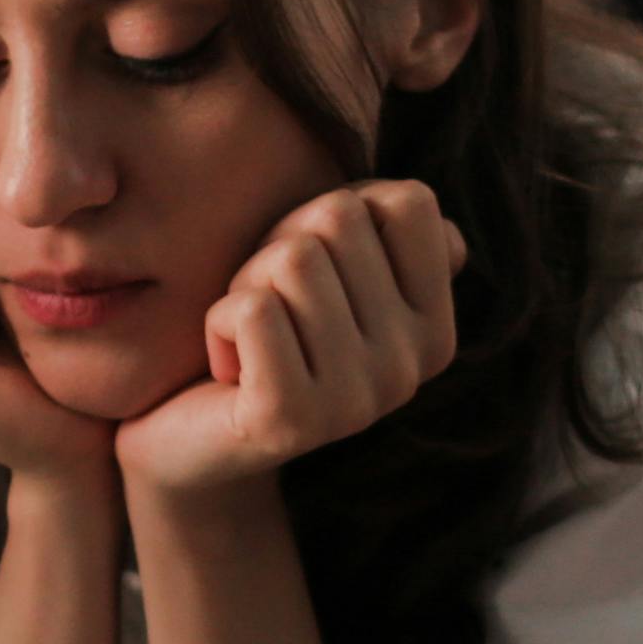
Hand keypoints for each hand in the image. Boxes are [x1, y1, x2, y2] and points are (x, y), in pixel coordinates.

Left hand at [114, 182, 462, 497]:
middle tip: (269, 311)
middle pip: (338, 219)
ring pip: (293, 260)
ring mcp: (355, 401)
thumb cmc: (263, 331)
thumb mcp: (332, 271)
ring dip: (246, 284)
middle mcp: (408, 370)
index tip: (315, 267)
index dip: (339, 210)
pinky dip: (219, 321)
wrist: (192, 440)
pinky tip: (227, 367)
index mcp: (434, 331)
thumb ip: (390, 243)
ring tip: (250, 339)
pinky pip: (252, 310)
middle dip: (278, 245)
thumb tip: (450, 236)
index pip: (409, 203)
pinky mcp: (290, 420)